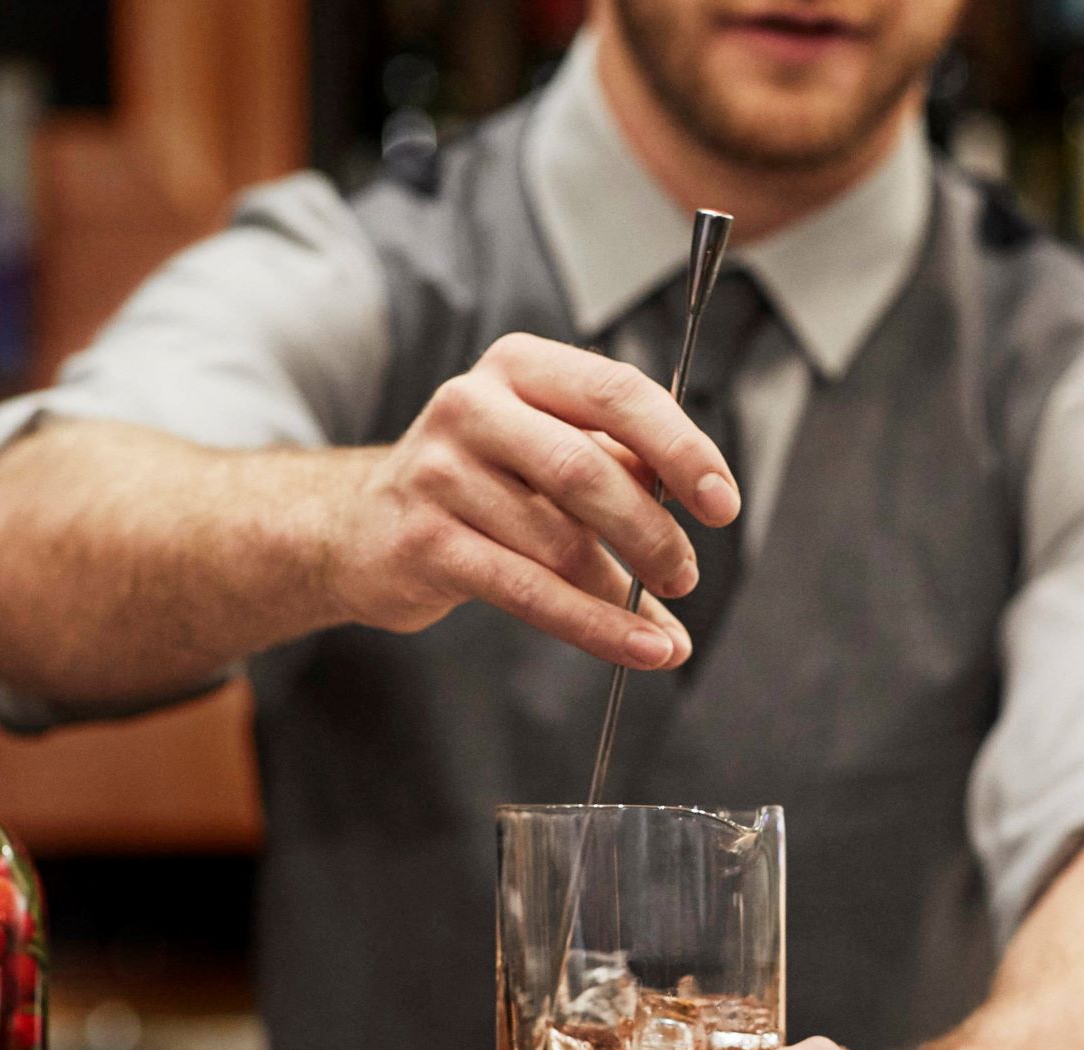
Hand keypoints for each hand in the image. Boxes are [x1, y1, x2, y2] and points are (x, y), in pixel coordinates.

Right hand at [323, 333, 740, 668]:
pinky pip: (529, 592)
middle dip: (652, 532)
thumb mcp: (547, 447)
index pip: (618, 393)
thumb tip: (701, 496)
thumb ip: (621, 459)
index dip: (682, 449)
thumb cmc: (478, 483)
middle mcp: (472, 406)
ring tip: (663, 625)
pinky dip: (596, 627)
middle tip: (686, 574)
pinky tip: (640, 649)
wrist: (360, 525)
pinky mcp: (425, 542)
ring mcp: (441, 473)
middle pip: (587, 469)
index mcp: (519, 368)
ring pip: (560, 541)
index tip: (722, 503)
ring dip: (625, 594)